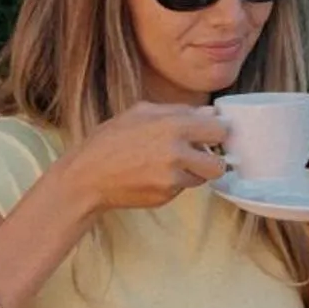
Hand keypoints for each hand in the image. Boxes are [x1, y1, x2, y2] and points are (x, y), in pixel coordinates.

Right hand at [49, 102, 226, 216]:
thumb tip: (210, 112)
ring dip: (192, 172)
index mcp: (173, 125)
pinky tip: (153, 175)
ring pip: (202, 178)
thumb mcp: (141, 112)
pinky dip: (174, 183)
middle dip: (212, 160)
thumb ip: (179, 111)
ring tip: (168, 163)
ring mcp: (172, 178)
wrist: (89, 176)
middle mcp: (177, 153)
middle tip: (200, 155)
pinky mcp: (167, 196)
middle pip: (219, 164)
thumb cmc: (111, 140)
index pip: (219, 130)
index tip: (212, 134)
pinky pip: (182, 189)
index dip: (217, 132)